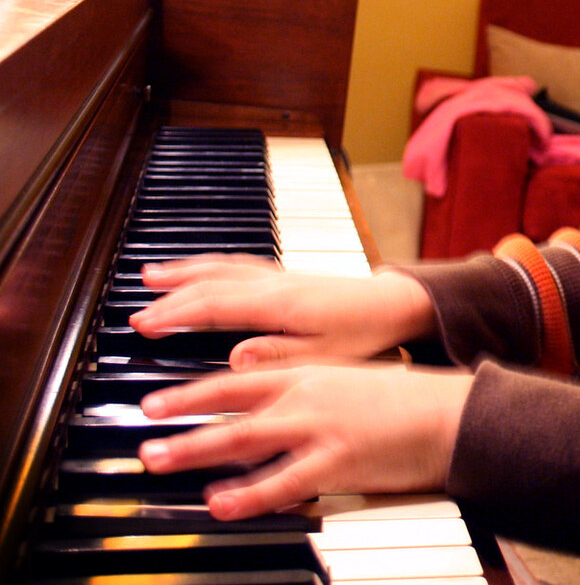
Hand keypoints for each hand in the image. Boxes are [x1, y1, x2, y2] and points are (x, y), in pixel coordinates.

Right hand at [129, 256, 435, 367]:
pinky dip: (213, 266)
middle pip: (214, 281)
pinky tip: (202, 272)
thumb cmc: (363, 335)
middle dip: (172, 293)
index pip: (216, 305)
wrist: (394, 305)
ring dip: (188, 271)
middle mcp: (276, 284)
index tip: (145, 323)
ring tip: (154, 275)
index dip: (177, 313)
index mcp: (281, 304)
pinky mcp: (287, 277)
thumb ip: (279, 358)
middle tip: (137, 307)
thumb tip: (235, 360)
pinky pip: (240, 265)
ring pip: (225, 267)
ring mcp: (281, 277)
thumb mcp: (325, 357)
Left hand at [138, 362, 472, 519]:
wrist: (443, 411)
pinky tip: (219, 503)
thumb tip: (259, 386)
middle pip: (229, 405)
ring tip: (159, 459)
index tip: (156, 401)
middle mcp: (305, 395)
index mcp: (307, 373)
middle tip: (143, 426)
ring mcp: (317, 428)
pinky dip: (247, 493)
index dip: (193, 390)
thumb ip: (298, 383)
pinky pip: (282, 482)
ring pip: (244, 438)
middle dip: (181, 416)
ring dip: (197, 449)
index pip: (237, 379)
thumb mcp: (342, 378)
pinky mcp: (335, 461)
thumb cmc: (396, 397)